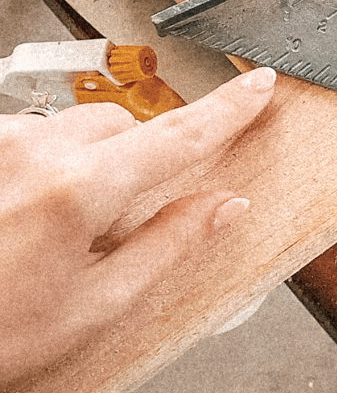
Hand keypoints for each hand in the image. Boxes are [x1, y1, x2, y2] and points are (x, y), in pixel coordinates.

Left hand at [0, 67, 275, 389]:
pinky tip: (20, 211)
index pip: (177, 138)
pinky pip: (30, 133)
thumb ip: (168, 245)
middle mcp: (34, 149)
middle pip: (124, 125)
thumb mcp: (95, 306)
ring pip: (74, 126)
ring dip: (85, 160)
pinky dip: (44, 162)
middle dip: (136, 158)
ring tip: (51, 225)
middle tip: (113, 221)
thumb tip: (223, 206)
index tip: (257, 86)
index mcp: (79, 191)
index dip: (227, 110)